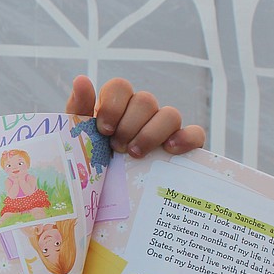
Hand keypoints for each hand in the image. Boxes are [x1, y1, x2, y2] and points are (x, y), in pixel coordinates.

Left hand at [66, 75, 204, 156]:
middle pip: (145, 100)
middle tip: (117, 148)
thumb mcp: (80, 137)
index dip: (113, 105)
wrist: (106, 194)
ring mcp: (164, 128)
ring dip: (151, 134)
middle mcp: (142, 113)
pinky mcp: (182, 145)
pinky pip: (195, 134)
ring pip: (170, 114)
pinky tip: (169, 150)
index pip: (120, 87)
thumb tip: (81, 80)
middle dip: (129, 126)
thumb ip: (79, 108)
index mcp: (116, 106)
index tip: (104, 130)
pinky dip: (186, 138)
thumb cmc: (92, 161)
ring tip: (135, 154)